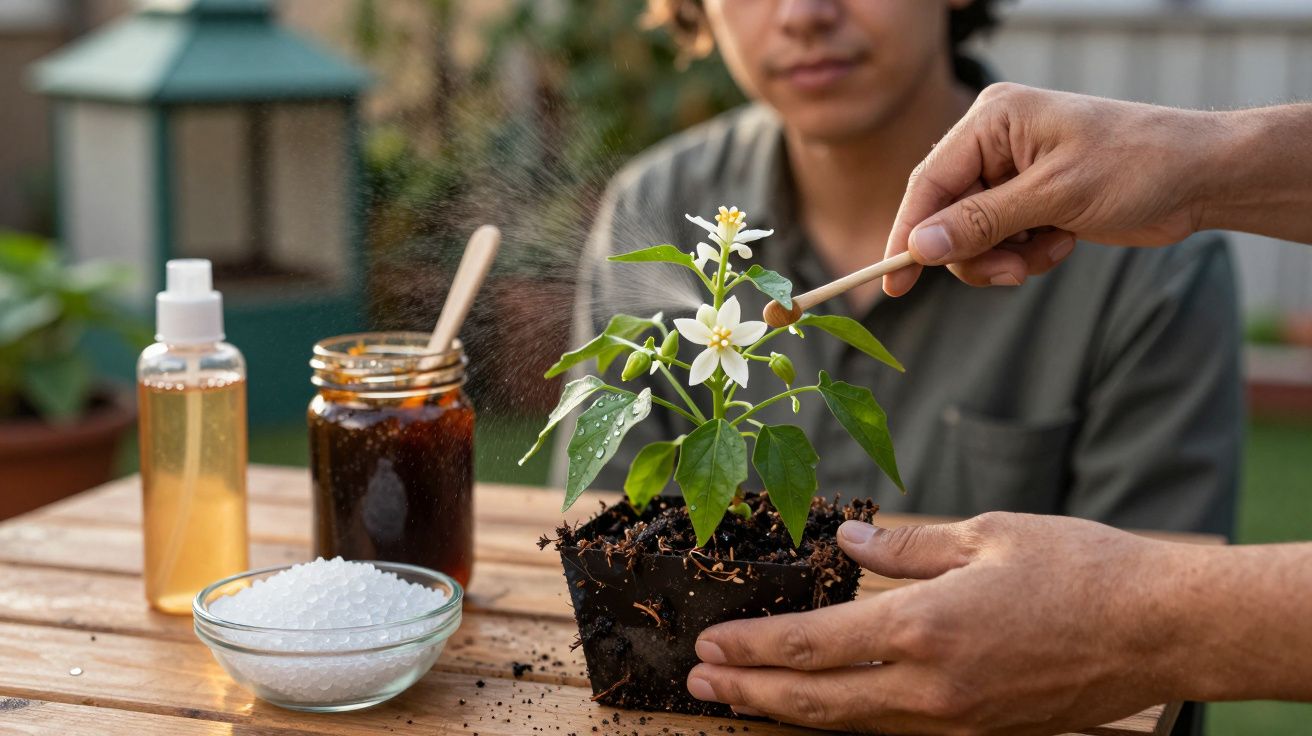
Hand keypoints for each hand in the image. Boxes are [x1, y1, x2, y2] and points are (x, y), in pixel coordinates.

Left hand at [687, 513, 1187, 734]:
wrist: (1162, 630)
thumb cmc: (1080, 569)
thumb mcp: (987, 534)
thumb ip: (908, 545)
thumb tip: (847, 537)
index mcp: (926, 627)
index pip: (814, 645)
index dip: (753, 649)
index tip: (708, 646)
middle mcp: (932, 687)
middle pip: (817, 701)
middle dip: (749, 693)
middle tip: (698, 684)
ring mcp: (957, 720)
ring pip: (852, 725)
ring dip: (789, 713)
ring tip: (741, 700)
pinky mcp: (981, 732)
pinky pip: (896, 730)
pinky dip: (846, 719)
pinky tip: (823, 706)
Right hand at [882, 84, 1218, 294]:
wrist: (1201, 177)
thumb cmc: (1137, 166)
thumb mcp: (1054, 195)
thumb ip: (981, 222)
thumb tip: (920, 249)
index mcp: (993, 120)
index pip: (930, 182)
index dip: (908, 234)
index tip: (894, 283)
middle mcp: (995, 143)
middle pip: (946, 216)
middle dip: (975, 251)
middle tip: (1011, 272)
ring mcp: (1012, 173)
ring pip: (972, 237)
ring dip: (1005, 257)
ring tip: (1049, 251)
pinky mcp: (1030, 200)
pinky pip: (1001, 242)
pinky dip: (1025, 254)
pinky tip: (1062, 242)